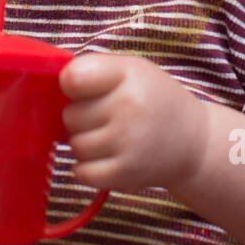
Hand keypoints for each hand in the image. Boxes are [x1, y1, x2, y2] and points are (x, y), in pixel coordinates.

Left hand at [58, 53, 208, 192]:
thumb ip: (93, 70)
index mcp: (127, 75)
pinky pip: (82, 173)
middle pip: (69, 115)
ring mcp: (127, 143)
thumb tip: (51, 86)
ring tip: (111, 138)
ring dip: (85, 144)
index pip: (72, 78)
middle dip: (80, 118)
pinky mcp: (126, 173)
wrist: (194, 142)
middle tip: (105, 117)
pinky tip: (107, 158)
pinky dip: (89, 169)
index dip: (70, 86)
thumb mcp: (132, 70)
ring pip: (74, 146)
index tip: (83, 90)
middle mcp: (128, 107)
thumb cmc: (153, 100)